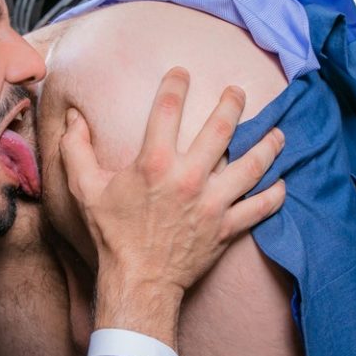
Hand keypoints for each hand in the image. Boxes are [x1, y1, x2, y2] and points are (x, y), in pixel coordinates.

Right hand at [59, 67, 285, 348]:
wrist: (137, 281)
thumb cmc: (111, 234)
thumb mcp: (85, 189)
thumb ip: (76, 149)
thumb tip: (73, 117)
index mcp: (154, 163)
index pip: (168, 109)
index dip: (176, 85)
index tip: (181, 74)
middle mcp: (188, 178)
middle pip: (221, 128)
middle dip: (233, 103)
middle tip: (238, 92)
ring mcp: (213, 204)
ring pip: (252, 165)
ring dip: (269, 145)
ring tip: (278, 132)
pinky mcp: (228, 228)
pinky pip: (261, 207)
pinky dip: (275, 194)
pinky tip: (281, 182)